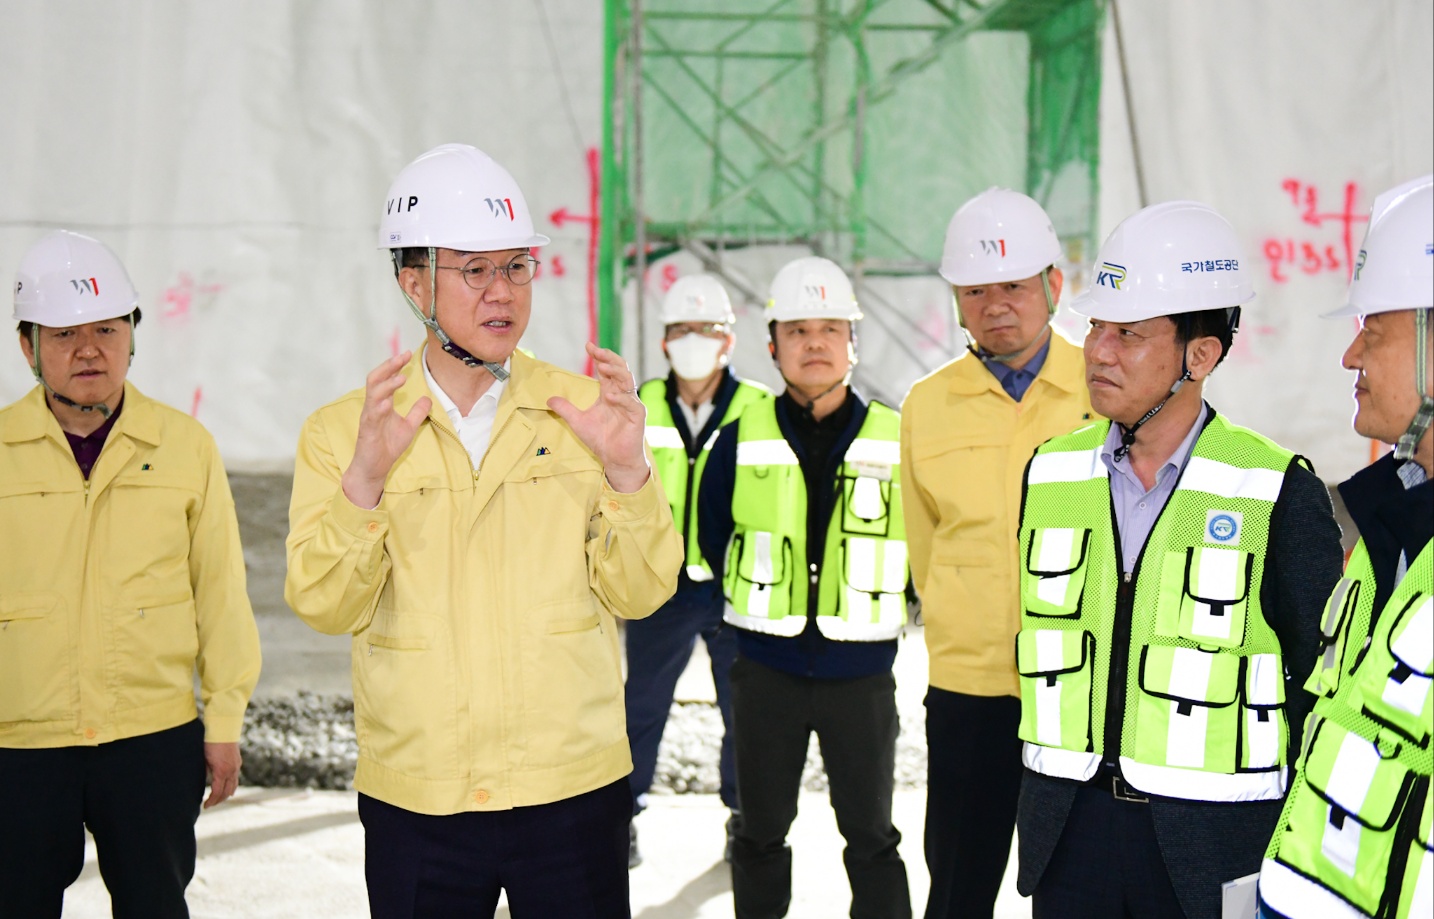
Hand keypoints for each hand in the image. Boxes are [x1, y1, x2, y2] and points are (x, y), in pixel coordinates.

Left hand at [203, 741, 241, 807]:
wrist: (223, 728)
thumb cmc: (209, 743)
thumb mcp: (203, 759)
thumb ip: (205, 772)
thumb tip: (202, 782)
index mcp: (221, 771)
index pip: (217, 792)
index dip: (211, 801)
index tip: (205, 806)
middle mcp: (232, 770)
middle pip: (227, 791)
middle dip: (218, 800)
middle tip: (210, 804)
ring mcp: (236, 766)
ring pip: (234, 785)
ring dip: (226, 794)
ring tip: (219, 799)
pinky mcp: (238, 761)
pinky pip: (236, 778)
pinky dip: (232, 785)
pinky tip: (229, 788)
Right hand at [342, 351, 432, 507]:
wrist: (374, 468)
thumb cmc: (387, 446)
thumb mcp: (408, 427)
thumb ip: (417, 412)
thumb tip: (428, 398)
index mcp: (382, 403)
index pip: (387, 379)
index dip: (395, 366)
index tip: (407, 354)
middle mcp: (373, 406)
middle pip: (376, 379)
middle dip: (388, 366)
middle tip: (402, 356)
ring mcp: (369, 417)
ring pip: (372, 394)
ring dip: (387, 385)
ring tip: (401, 377)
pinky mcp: (367, 430)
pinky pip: (371, 415)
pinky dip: (379, 407)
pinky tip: (388, 402)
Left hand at [548, 342, 648, 492]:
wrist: (616, 460)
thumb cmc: (602, 440)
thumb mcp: (578, 422)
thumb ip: (565, 409)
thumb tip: (549, 399)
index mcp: (610, 393)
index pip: (606, 370)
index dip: (599, 357)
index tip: (588, 346)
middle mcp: (622, 395)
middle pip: (619, 369)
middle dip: (609, 358)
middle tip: (596, 351)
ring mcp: (631, 404)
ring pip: (628, 380)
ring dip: (616, 372)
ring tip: (603, 366)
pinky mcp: (637, 416)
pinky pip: (630, 402)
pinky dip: (620, 398)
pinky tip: (609, 396)